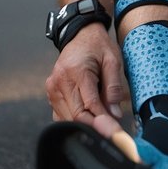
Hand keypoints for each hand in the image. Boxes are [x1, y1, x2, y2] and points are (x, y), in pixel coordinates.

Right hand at [44, 23, 127, 138]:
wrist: (80, 35)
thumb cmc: (98, 46)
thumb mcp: (113, 60)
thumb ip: (114, 87)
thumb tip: (115, 114)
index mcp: (76, 72)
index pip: (89, 105)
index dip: (103, 122)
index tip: (116, 132)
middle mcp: (60, 81)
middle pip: (76, 116)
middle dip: (95, 127)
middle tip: (112, 133)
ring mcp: (52, 88)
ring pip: (67, 119)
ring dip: (85, 125)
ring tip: (103, 125)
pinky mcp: (51, 93)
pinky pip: (61, 115)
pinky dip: (75, 120)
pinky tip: (89, 118)